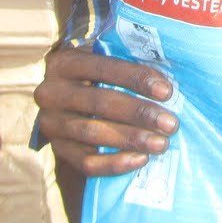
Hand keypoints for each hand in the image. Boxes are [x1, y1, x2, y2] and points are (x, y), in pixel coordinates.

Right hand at [34, 46, 177, 177]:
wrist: (66, 101)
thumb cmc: (97, 75)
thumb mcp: (103, 59)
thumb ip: (127, 60)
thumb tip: (169, 72)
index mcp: (64, 62)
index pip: (103, 67)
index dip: (136, 78)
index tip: (167, 92)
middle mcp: (51, 92)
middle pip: (99, 102)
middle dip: (139, 113)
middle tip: (170, 124)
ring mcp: (51, 123)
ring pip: (92, 133)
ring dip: (130, 139)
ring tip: (161, 144)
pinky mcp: (57, 150)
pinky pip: (85, 162)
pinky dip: (114, 163)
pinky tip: (139, 160)